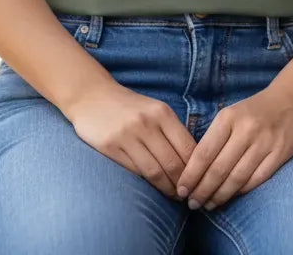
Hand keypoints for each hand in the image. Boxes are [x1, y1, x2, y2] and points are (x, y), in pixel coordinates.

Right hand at [65, 80, 195, 197]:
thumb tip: (193, 159)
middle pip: (172, 162)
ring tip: (173, 196)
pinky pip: (134, 171)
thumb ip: (172, 130)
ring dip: (166, 188)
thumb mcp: (155, 110)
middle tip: (187, 195)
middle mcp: (147, 123)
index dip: (195, 169)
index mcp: (163, 113)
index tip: (199, 181)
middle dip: (182, 183)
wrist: (92, 96)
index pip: (187, 147)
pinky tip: (153, 188)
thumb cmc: (129, 107)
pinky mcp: (111, 146)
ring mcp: (128, 135)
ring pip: (154, 171)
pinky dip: (147, 183)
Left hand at [175, 81, 292, 209]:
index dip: (190, 176)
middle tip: (192, 204)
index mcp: (229, 118)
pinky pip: (255, 180)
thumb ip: (216, 137)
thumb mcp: (233, 113)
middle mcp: (246, 130)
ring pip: (236, 179)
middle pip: (218, 169)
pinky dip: (240, 192)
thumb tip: (193, 168)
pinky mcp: (280, 154)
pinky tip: (231, 196)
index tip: (181, 190)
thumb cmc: (257, 109)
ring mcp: (264, 143)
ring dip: (219, 196)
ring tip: (208, 205)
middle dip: (201, 191)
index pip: (203, 153)